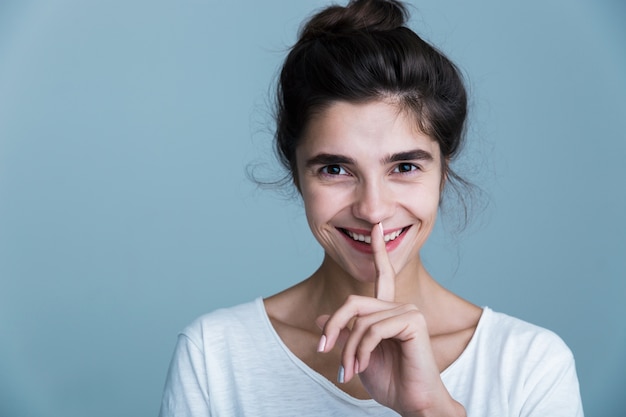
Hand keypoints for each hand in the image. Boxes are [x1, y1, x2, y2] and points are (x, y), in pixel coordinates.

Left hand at [317, 223, 464, 416]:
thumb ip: (343, 334)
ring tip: (349, 370)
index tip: (376, 227)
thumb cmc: (389, 381)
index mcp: (388, 311)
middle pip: (353, 303)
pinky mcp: (413, 321)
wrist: (412, 404)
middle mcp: (400, 306)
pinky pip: (373, 329)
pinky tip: (363, 365)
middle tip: (324, 349)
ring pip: (360, 321)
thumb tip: (321, 318)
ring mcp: (408, 311)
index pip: (383, 275)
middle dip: (333, 327)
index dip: (378, 251)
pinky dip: (361, 350)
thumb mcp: (356, 355)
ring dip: (348, 349)